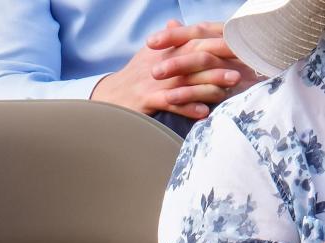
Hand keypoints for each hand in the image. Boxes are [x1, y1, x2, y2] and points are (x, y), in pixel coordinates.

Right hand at [93, 20, 256, 118]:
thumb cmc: (131, 78)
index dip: (218, 43)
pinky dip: (189, 108)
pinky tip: (204, 112)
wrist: (107, 98)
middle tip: (241, 68)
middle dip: (219, 62)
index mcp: (164, 51)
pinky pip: (171, 104)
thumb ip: (166, 41)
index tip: (240, 47)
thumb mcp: (147, 55)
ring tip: (229, 88)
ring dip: (209, 85)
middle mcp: (160, 64)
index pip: (194, 41)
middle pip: (194, 60)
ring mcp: (154, 83)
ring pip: (187, 82)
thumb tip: (176, 24)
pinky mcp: (147, 100)